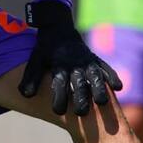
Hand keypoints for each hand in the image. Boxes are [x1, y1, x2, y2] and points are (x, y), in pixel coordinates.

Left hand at [19, 0, 121, 115]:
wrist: (58, 28)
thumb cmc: (46, 50)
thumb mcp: (35, 61)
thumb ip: (31, 78)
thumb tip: (24, 96)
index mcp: (58, 66)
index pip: (58, 83)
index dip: (58, 97)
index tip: (58, 112)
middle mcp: (74, 64)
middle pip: (78, 82)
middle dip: (81, 98)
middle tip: (81, 113)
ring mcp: (86, 61)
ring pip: (95, 75)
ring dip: (99, 88)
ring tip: (102, 103)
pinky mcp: (96, 59)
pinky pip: (106, 67)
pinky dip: (112, 76)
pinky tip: (118, 87)